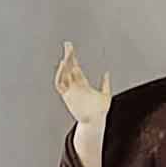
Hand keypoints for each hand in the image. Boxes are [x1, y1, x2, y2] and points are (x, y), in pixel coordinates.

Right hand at [56, 43, 110, 166]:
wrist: (94, 121)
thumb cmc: (99, 111)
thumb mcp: (105, 95)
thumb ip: (105, 84)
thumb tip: (106, 73)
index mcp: (82, 84)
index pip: (75, 67)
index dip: (73, 57)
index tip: (70, 47)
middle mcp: (74, 86)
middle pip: (69, 68)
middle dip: (68, 56)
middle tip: (68, 45)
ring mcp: (70, 90)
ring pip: (64, 74)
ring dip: (64, 65)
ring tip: (67, 55)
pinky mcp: (67, 95)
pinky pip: (60, 84)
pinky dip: (59, 75)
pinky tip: (63, 67)